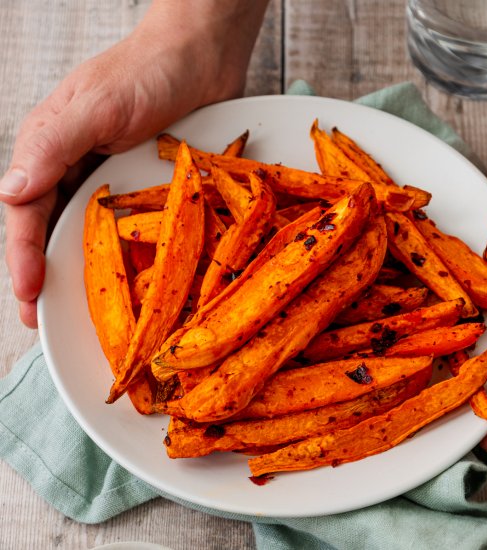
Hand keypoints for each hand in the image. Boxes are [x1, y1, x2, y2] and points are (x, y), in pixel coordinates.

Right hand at [0, 0, 268, 327]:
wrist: (199, 58)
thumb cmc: (146, 72)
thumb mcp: (97, 104)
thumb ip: (53, 145)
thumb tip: (10, 192)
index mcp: (50, 148)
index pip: (25, 212)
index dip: (23, 256)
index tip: (29, 297)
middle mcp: (74, 166)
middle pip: (50, 229)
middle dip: (44, 274)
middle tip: (45, 321)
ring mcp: (110, 177)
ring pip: (85, 232)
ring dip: (80, 270)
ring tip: (80, 312)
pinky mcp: (141, 182)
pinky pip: (125, 224)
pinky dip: (120, 251)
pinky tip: (127, 276)